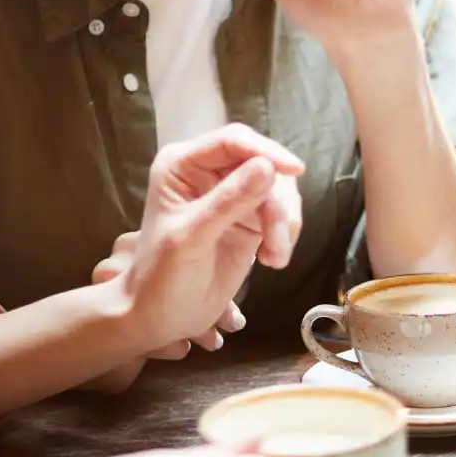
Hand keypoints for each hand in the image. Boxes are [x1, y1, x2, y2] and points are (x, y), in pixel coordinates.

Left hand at [123, 125, 304, 355]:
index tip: (294, 170)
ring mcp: (230, 195)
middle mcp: (207, 172)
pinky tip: (273, 260)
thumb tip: (268, 167)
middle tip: (276, 241)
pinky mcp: (248, 219)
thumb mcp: (191, 236)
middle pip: (262, 163)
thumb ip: (228, 201)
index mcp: (181, 164)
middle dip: (277, 201)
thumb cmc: (161, 274)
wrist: (161, 315)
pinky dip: (284, 235)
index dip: (265, 151)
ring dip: (283, 222)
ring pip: (277, 189)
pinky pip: (280, 213)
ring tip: (275, 257)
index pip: (231, 141)